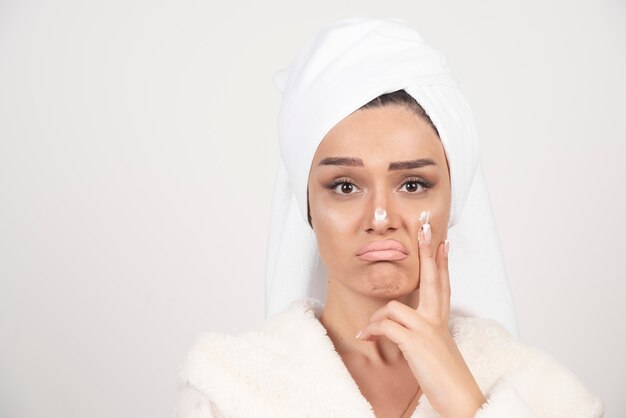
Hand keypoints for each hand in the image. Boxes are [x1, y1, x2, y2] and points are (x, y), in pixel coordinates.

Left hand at [356, 212, 486, 417]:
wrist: (462, 402)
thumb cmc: (446, 380)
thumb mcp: (434, 352)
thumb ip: (422, 335)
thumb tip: (400, 327)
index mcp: (442, 323)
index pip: (442, 285)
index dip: (441, 263)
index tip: (441, 241)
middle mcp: (437, 321)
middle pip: (432, 279)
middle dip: (427, 253)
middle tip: (425, 228)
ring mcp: (427, 330)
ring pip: (393, 308)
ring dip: (376, 320)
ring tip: (369, 334)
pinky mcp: (416, 342)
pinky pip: (386, 326)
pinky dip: (373, 331)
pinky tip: (366, 339)